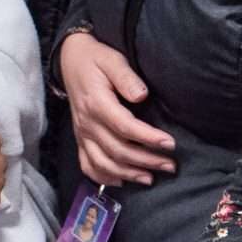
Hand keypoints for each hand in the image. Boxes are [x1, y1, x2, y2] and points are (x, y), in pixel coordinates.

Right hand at [60, 31, 176, 187]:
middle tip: (170, 165)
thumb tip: (142, 95)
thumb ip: (126, 77)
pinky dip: (104, 177)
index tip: (170, 144)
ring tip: (151, 178)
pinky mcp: (80, 139)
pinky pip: (88, 165)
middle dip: (146, 160)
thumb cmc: (96, 59)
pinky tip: (122, 182)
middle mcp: (87, 123)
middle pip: (117, 150)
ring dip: (128, 174)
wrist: (71, 61)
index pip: (124, 126)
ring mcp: (82, 134)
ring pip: (103, 162)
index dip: (148, 138)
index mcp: (96, 103)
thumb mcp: (112, 59)